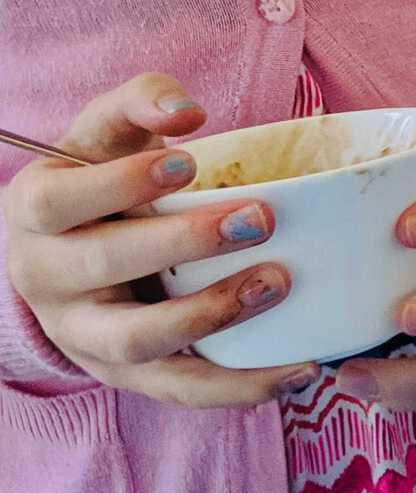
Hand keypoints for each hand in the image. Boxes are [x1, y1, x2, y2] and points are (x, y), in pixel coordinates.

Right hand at [2, 74, 314, 405]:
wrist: (70, 244)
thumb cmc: (101, 174)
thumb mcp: (107, 130)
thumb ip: (141, 102)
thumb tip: (187, 111)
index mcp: (38, 214)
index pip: (61, 202)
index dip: (120, 183)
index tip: (190, 163)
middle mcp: (49, 280)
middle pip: (104, 268)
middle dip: (184, 244)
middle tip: (262, 218)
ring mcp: (84, 335)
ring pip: (138, 341)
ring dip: (212, 315)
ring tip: (279, 282)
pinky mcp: (126, 374)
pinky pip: (179, 390)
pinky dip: (240, 386)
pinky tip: (300, 368)